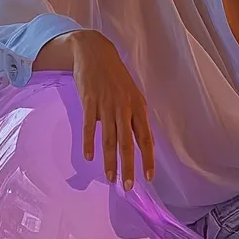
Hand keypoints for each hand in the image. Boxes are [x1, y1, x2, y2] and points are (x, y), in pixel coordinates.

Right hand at [57, 30, 155, 189]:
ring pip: (110, 139)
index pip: (146, 138)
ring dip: (110, 160)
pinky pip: (90, 126)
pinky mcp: (89, 101)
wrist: (94, 52)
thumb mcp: (131, 94)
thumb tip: (138, 140)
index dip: (148, 158)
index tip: (149, 177)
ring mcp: (107, 105)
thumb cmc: (115, 76)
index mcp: (138, 107)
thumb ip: (134, 117)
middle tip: (128, 186)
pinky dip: (89, 142)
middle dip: (129, 166)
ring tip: (110, 178)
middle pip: (128, 143)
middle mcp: (125, 108)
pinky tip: (89, 157)